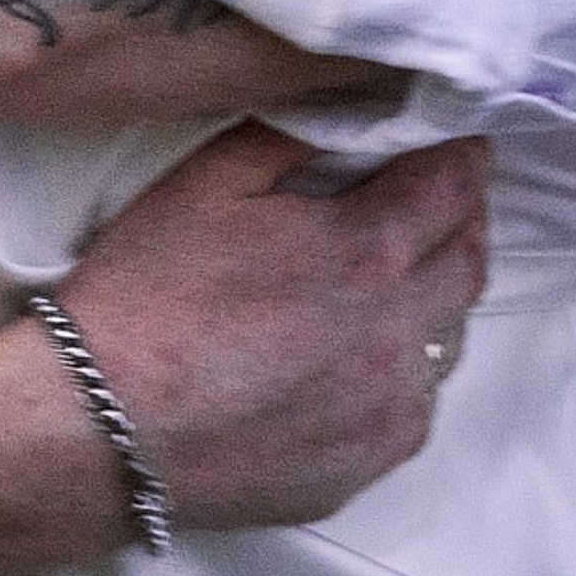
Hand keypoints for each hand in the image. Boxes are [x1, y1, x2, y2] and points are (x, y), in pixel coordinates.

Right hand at [54, 123, 490, 532]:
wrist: (104, 422)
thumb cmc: (147, 291)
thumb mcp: (205, 181)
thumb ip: (290, 136)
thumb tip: (350, 109)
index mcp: (366, 251)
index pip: (455, 187)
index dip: (462, 156)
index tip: (457, 142)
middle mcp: (399, 333)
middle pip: (470, 260)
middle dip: (461, 219)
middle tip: (432, 199)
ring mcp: (390, 409)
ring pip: (450, 338)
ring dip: (434, 296)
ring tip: (388, 278)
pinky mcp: (368, 465)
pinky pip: (416, 405)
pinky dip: (402, 367)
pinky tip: (353, 355)